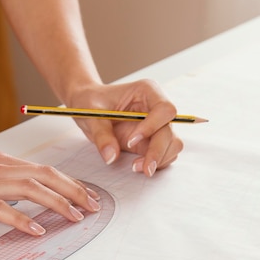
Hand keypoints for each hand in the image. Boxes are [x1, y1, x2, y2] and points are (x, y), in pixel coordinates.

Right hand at [0, 148, 101, 236]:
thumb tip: (23, 187)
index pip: (44, 170)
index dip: (70, 183)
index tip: (87, 196)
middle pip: (46, 177)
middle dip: (74, 192)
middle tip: (93, 208)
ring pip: (31, 190)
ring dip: (58, 203)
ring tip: (76, 217)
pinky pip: (2, 210)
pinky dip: (23, 219)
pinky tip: (38, 230)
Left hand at [67, 80, 183, 175]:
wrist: (88, 107)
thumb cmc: (90, 102)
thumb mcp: (91, 115)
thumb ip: (101, 135)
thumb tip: (111, 156)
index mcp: (147, 91)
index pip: (164, 109)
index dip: (152, 126)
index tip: (130, 141)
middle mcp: (156, 108)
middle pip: (170, 130)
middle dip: (157, 151)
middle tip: (140, 167)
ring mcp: (156, 125)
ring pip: (172, 144)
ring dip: (159, 159)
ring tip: (136, 167)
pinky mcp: (152, 140)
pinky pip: (164, 154)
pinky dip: (155, 163)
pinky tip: (138, 165)